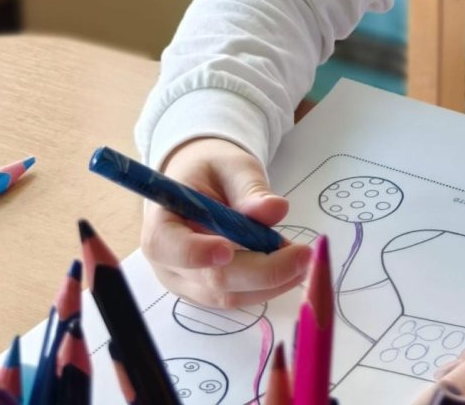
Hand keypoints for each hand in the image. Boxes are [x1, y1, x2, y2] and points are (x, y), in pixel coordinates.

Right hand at [140, 137, 311, 308]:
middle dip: (260, 271)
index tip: (227, 250)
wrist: (202, 185)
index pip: (167, 246)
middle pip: (209, 279)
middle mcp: (168, 263)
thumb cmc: (213, 171)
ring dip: (270, 282)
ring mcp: (188, 283)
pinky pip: (238, 297)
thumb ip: (250, 188)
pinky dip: (268, 285)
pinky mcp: (208, 292)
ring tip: (304, 259)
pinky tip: (293, 268)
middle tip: (301, 254)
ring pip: (228, 295)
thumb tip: (275, 210)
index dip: (194, 253)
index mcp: (161, 223)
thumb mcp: (232, 167)